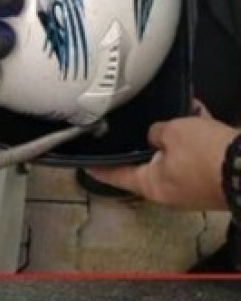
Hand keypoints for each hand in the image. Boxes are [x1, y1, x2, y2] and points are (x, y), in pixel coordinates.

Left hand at [88, 105, 236, 210]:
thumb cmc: (207, 156)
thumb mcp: (174, 133)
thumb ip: (157, 132)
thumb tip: (158, 135)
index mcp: (152, 186)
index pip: (116, 176)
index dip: (100, 168)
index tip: (85, 164)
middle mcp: (172, 191)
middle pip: (149, 163)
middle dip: (147, 142)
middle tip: (134, 124)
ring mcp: (195, 186)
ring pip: (178, 154)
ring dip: (177, 133)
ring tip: (173, 109)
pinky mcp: (215, 177)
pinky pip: (200, 152)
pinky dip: (198, 134)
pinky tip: (198, 111)